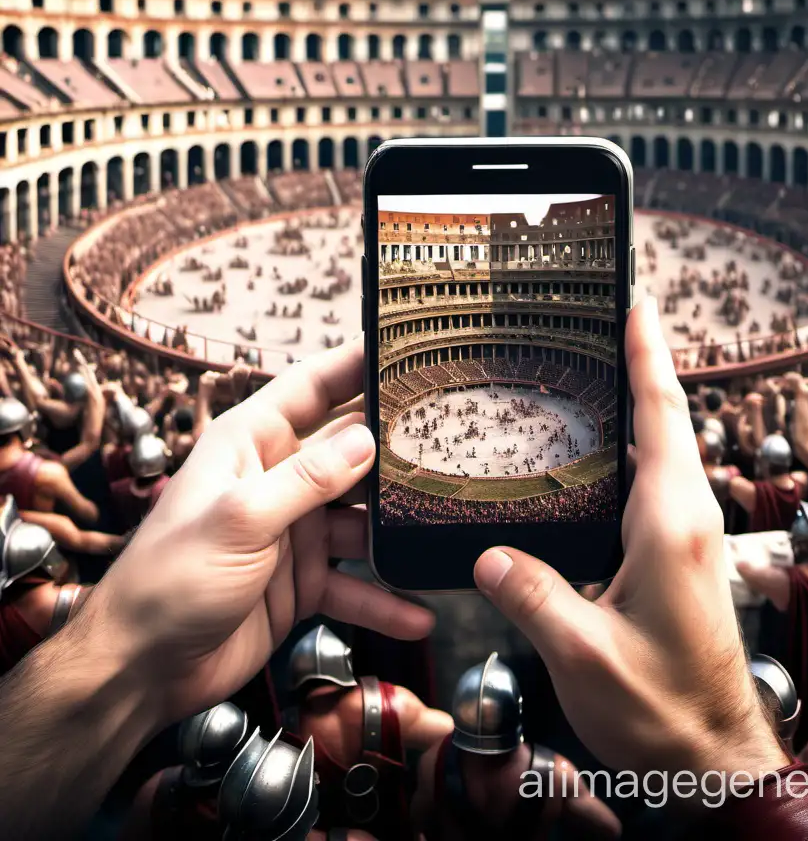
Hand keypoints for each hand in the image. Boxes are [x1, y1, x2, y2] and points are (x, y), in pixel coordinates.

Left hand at [79, 337, 433, 729]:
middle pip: (349, 453)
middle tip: (456, 436)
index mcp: (251, 445)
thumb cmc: (168, 581)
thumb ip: (306, 479)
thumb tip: (367, 441)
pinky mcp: (302, 582)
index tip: (404, 347)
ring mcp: (294, 532)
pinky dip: (383, 599)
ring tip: (449, 525)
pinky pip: (354, 585)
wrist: (140, 670)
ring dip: (399, 528)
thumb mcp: (240, 519)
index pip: (312, 387)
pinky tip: (419, 612)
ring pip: (362, 520)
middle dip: (398, 447)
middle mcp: (277, 480)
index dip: (355, 364)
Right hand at [473, 298, 783, 778]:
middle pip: (665, 418)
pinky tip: (599, 454)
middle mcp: (689, 517)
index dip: (648, 353)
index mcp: (672, 523)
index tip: (638, 302)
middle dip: (640, 363)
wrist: (714, 757)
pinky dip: (633, 448)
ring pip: (663, 448)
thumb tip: (490, 556)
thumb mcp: (584, 656)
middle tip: (603, 320)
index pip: (661, 414)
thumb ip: (535, 597)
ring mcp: (690, 535)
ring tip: (596, 369)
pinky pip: (656, 481)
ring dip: (638, 403)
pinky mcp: (681, 556)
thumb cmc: (664, 711)